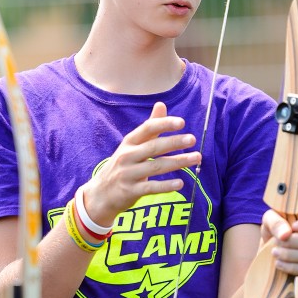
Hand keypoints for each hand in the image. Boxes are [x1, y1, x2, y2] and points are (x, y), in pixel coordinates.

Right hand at [80, 101, 200, 225]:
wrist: (101, 194)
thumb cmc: (123, 165)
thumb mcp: (132, 145)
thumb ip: (150, 127)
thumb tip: (161, 104)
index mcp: (129, 142)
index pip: (147, 128)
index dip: (164, 124)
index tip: (182, 122)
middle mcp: (127, 156)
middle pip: (153, 147)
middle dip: (174, 142)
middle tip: (192, 139)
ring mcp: (128, 174)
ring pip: (156, 167)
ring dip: (178, 162)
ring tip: (196, 158)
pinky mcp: (131, 191)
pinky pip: (151, 187)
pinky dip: (166, 186)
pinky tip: (180, 183)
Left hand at [261, 208, 297, 276]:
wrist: (273, 246)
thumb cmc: (276, 227)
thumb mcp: (271, 219)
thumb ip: (277, 223)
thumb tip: (285, 234)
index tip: (292, 227)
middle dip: (294, 243)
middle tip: (276, 242)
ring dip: (291, 256)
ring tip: (275, 252)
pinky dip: (292, 268)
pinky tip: (279, 263)